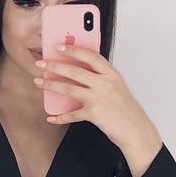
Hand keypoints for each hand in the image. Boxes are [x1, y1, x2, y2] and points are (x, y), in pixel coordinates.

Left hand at [33, 44, 161, 152]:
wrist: (136, 130)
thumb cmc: (126, 109)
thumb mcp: (117, 88)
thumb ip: (101, 79)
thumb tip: (79, 75)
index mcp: (111, 74)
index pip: (90, 56)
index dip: (73, 50)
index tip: (59, 46)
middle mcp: (104, 83)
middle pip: (74, 71)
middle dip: (54, 66)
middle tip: (41, 64)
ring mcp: (98, 98)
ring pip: (69, 88)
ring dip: (51, 85)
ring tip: (39, 82)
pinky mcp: (93, 114)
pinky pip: (72, 114)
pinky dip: (60, 117)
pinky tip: (51, 117)